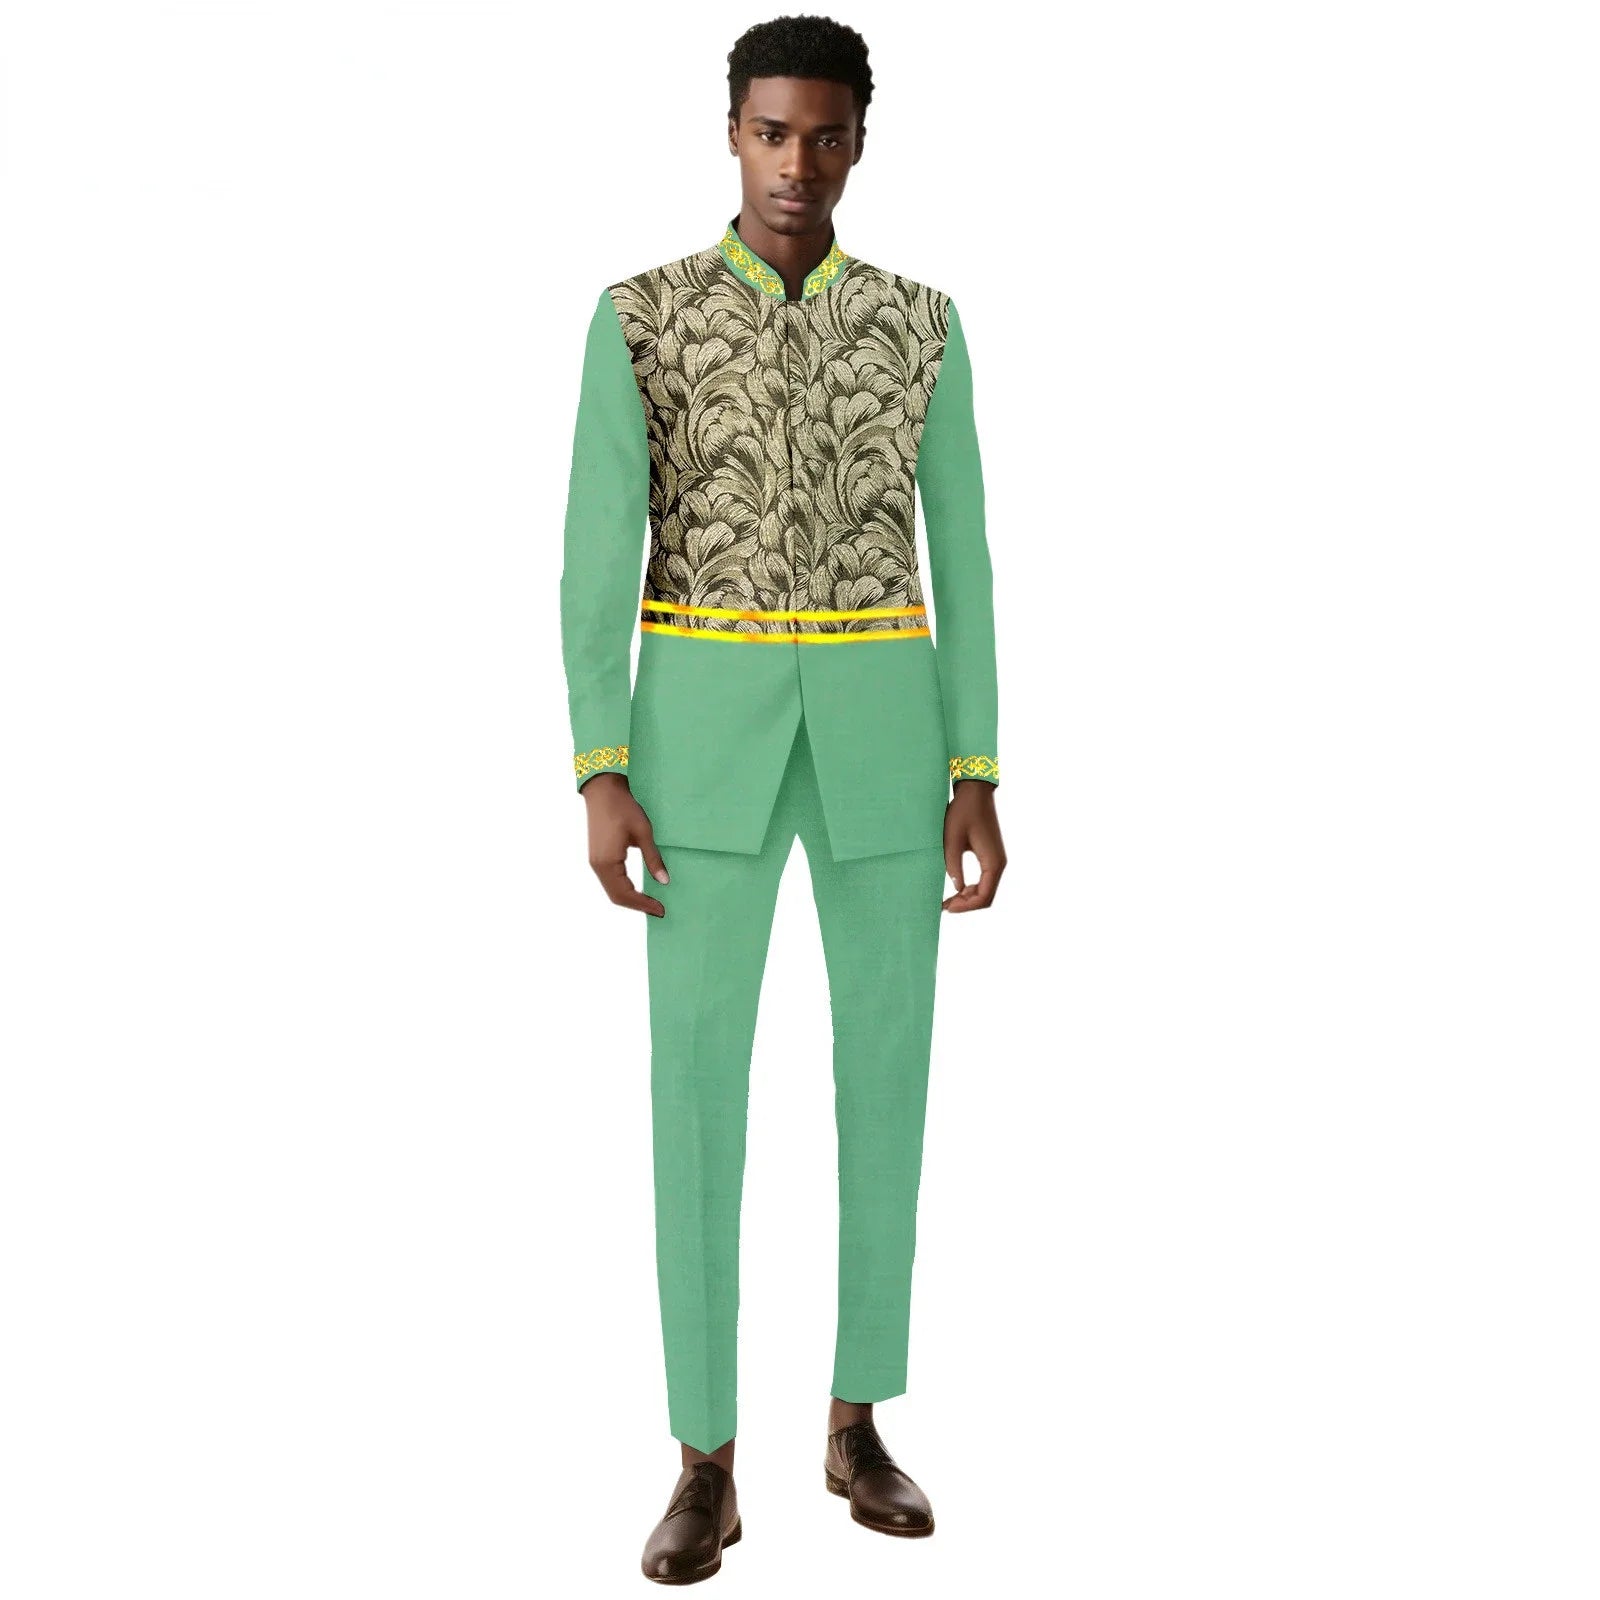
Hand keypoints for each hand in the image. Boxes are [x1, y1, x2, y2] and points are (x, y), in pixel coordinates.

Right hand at [580, 772, 669, 915]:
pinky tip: (637, 890)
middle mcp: (598, 866)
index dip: (644, 904)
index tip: (661, 910)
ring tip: (650, 902)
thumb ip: (653, 859)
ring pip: (612, 890)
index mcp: (607, 863)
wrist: (603, 791)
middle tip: (658, 910)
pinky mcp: (597, 857)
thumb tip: (664, 881)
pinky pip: (610, 881)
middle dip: (637, 905)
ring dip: (630, 899)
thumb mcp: (644, 833)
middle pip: (616, 896)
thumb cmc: (624, 809)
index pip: (625, 894)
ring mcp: (595, 862)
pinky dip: (623, 889)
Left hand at [943, 780, 1005, 911]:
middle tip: (944, 906)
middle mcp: (999, 864)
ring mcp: (996, 860)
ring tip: (948, 899)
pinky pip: (985, 880)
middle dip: (967, 905)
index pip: (984, 896)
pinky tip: (958, 888)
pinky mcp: (991, 856)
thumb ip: (953, 865)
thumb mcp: (951, 839)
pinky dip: (972, 888)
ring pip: (986, 890)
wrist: (975, 792)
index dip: (966, 907)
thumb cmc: (963, 812)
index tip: (947, 907)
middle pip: (987, 897)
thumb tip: (956, 888)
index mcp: (993, 861)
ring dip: (969, 898)